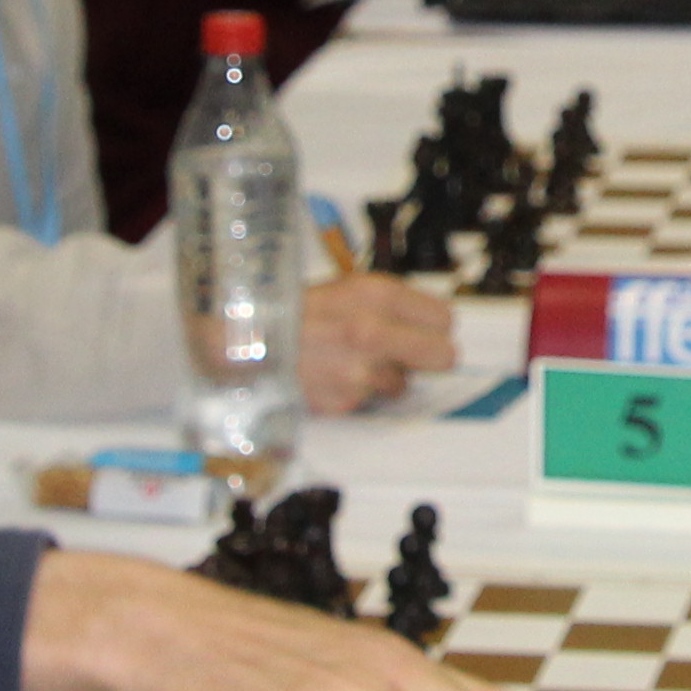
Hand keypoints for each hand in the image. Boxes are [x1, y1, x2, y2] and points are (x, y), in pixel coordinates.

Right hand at [299, 274, 457, 412]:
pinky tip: (331, 377)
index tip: (424, 332)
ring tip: (350, 363)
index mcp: (377, 294)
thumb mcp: (344, 288)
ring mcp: (361, 370)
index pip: (444, 319)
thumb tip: (428, 325)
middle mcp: (375, 331)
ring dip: (384, 379)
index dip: (434, 328)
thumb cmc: (293, 311)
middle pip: (444, 356)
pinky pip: (368, 402)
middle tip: (410, 357)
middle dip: (430, 358)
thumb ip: (389, 305)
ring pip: (403, 385)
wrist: (246, 342)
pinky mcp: (346, 401)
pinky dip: (355, 394)